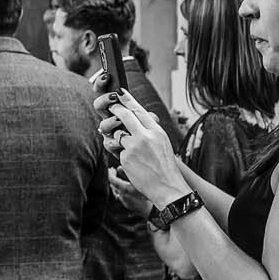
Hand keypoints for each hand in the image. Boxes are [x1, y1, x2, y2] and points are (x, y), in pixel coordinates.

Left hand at [97, 91, 187, 205]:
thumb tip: (130, 121)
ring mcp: (135, 146)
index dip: (127, 100)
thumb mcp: (161, 143)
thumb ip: (148, 131)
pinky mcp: (126, 158)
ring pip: (117, 134)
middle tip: (110, 107)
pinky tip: (131, 162)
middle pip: (124, 115)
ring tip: (124, 147)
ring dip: (115, 138)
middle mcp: (146, 136)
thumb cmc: (164, 166)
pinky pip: (117, 151)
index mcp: (157, 131)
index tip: (119, 92)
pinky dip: (120, 154)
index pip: (139, 110)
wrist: (168, 186)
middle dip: (115, 110)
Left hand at [108, 168, 150, 216]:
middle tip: (114, 171)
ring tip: (118, 179)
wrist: (153, 209)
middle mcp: (122, 196)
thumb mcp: (139, 181)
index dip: (110, 173)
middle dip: (113, 178)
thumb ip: (128, 174)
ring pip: (116, 191)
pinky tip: (124, 188)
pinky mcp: (127, 205)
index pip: (112, 180)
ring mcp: (124, 201)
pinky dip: (120, 190)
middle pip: (113, 186)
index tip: (111, 169)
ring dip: (116, 185)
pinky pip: (120, 196)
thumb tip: (118, 168)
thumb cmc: (149, 193)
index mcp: (124, 189)